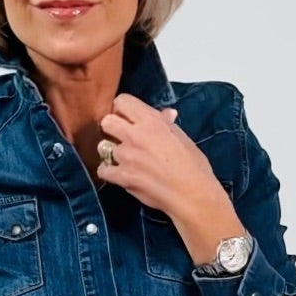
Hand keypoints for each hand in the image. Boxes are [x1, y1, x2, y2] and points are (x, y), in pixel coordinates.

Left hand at [94, 95, 220, 215]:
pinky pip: (103, 169)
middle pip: (107, 122)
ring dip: (111, 152)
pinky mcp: (123, 176)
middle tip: (120, 138)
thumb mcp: (182, 137)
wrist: (192, 194)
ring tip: (123, 159)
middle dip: (111, 128)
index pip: (122, 101)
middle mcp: (136, 135)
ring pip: (103, 146)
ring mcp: (127, 156)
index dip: (123, 110)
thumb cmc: (193, 166)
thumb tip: (166, 114)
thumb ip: (166, 124)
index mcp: (152, 121)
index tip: (127, 119)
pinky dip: (108, 172)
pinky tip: (118, 174)